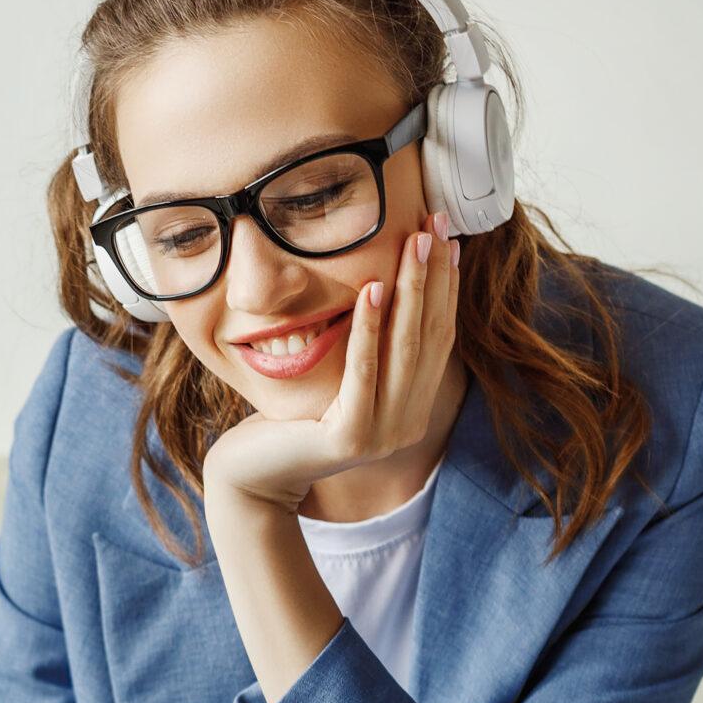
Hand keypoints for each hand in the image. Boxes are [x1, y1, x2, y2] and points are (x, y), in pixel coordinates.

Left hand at [202, 210, 462, 512]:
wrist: (253, 476)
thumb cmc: (291, 420)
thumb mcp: (340, 380)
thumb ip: (370, 350)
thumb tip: (385, 286)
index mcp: (412, 408)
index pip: (440, 337)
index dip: (446, 287)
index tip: (449, 239)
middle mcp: (407, 424)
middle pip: (430, 336)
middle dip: (435, 276)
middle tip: (438, 226)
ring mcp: (384, 435)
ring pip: (405, 349)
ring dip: (412, 291)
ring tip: (414, 243)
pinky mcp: (351, 438)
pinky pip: (363, 371)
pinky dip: (368, 328)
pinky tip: (371, 288)